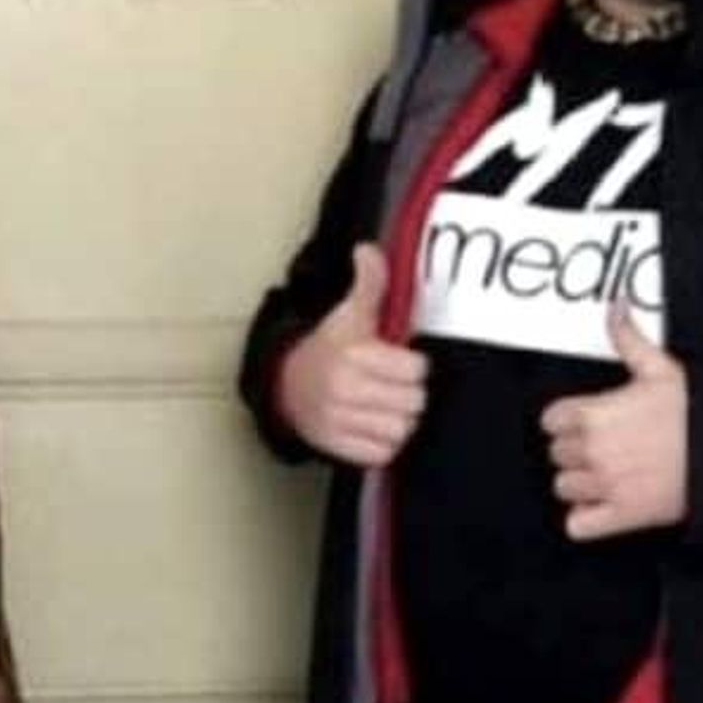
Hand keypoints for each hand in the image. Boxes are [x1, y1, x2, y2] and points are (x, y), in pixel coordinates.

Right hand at [277, 243, 428, 466]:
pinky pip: (384, 452)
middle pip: (414, 402)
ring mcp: (339, 420)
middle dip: (407, 393)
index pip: (417, 370)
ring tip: (382, 405)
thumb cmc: (326, 349)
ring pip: (402, 429)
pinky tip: (372, 424)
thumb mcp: (348, 314)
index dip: (411, 365)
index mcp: (352, 355)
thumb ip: (368, 283)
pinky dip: (383, 443)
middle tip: (390, 384)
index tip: (396, 361)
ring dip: (398, 419)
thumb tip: (368, 250)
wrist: (285, 384)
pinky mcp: (337, 446)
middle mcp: (344, 389)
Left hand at [542, 304, 687, 540]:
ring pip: (564, 488)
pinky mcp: (623, 516)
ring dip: (580, 484)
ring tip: (607, 475)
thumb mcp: (661, 368)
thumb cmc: (699, 413)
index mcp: (593, 415)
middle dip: (576, 451)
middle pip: (557, 453)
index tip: (586, 422)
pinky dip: (585, 520)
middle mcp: (592, 451)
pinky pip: (578, 525)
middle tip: (605, 448)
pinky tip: (603, 507)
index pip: (551, 420)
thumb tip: (616, 309)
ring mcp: (605, 485)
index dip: (568, 421)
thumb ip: (628, 339)